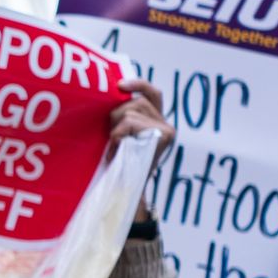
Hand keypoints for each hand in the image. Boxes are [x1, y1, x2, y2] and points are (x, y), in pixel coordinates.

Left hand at [111, 78, 172, 220]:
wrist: (126, 192)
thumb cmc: (118, 166)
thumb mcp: (121, 139)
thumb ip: (123, 120)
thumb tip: (112, 96)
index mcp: (157, 121)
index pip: (152, 93)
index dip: (137, 84)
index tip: (119, 85)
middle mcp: (166, 124)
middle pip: (136, 102)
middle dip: (116, 115)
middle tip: (111, 137)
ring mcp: (166, 131)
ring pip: (131, 112)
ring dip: (116, 128)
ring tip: (115, 147)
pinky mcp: (163, 137)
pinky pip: (131, 123)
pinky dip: (118, 134)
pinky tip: (117, 149)